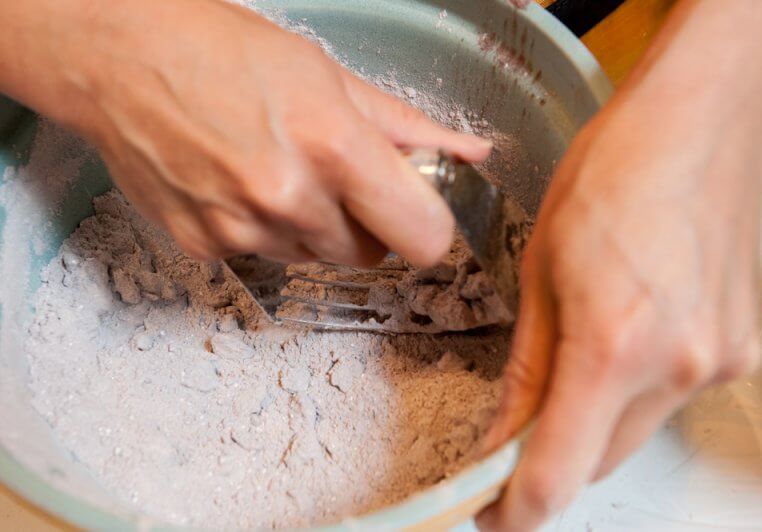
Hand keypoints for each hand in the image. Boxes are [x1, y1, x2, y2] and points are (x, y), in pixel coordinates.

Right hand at [0, 0, 489, 265]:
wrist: (120, 58)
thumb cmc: (222, 50)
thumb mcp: (328, 75)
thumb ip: (406, 127)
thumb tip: (469, 152)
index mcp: (333, 145)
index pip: (423, 237)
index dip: (426, 226)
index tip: (416, 211)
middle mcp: (288, 197)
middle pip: (370, 255)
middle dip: (365, 223)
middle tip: (335, 176)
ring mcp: (242, 229)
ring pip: (315, 257)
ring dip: (312, 226)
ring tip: (275, 168)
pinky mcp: (205, 248)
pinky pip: (264, 256)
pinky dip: (262, 230)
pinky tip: (236, 183)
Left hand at [476, 0, 761, 526]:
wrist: (698, 124)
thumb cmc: (613, 174)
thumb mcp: (540, 272)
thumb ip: (525, 371)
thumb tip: (502, 436)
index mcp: (613, 346)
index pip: (556, 476)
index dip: (512, 507)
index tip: (487, 507)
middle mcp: (678, 369)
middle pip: (597, 462)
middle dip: (548, 459)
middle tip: (512, 434)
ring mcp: (716, 363)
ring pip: (633, 432)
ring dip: (592, 422)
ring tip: (570, 364)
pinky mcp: (735, 351)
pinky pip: (667, 397)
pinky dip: (632, 390)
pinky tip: (619, 338)